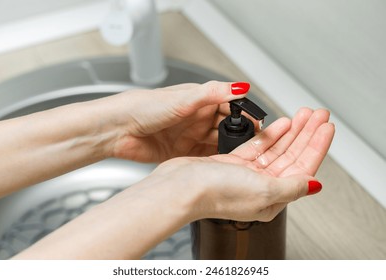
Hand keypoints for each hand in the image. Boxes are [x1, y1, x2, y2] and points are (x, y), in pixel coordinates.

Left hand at [107, 81, 258, 161]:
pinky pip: (205, 157)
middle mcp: (197, 118)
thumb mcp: (183, 98)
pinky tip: (222, 165)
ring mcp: (190, 136)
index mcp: (199, 100)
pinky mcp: (183, 152)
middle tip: (252, 146)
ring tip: (240, 157)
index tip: (259, 125)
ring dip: (229, 150)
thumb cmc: (143, 107)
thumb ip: (213, 93)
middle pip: (227, 127)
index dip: (245, 116)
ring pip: (218, 144)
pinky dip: (214, 161)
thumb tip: (240, 86)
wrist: (118, 129)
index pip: (230, 106)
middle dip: (240, 136)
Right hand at [149, 108, 333, 221]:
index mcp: (272, 198)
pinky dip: (270, 134)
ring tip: (304, 115)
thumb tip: (314, 184)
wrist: (180, 188)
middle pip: (292, 156)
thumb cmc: (214, 193)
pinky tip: (281, 124)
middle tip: (319, 115)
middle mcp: (261, 187)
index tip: (327, 127)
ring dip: (292, 131)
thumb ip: (291, 186)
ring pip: (277, 149)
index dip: (317, 146)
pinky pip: (258, 146)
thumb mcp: (263, 190)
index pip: (303, 168)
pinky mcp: (232, 163)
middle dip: (307, 134)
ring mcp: (246, 174)